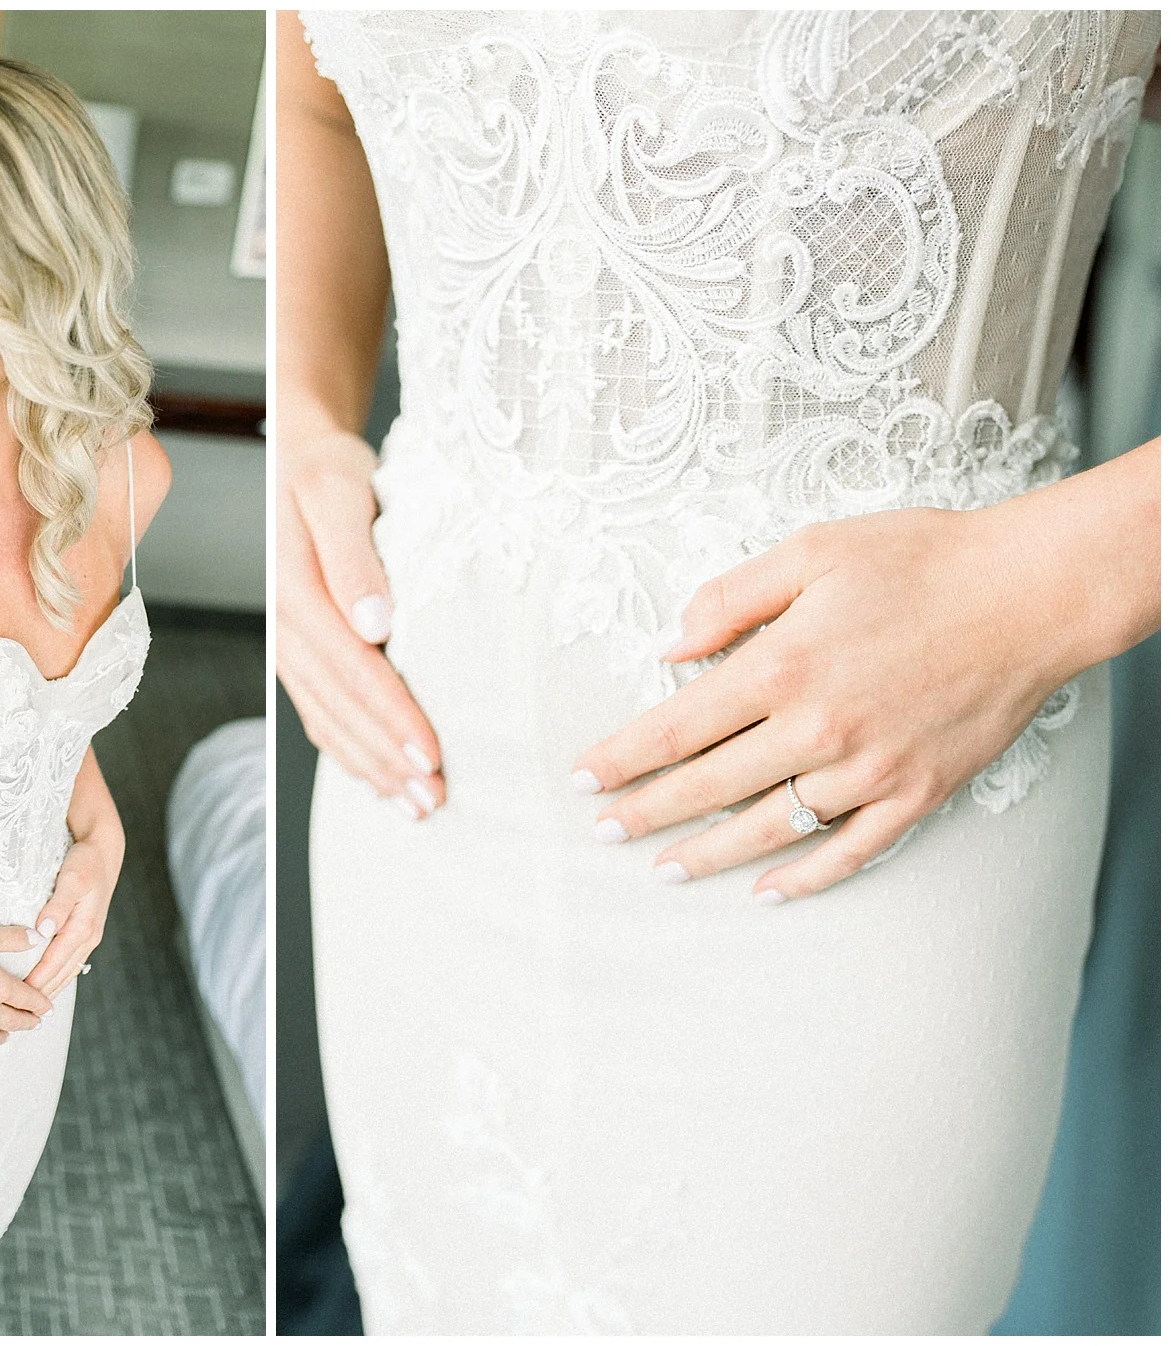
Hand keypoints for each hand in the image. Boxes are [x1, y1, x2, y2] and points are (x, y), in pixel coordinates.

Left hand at [26, 833, 121, 998]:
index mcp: (83, 927)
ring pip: (66, 971)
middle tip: (19, 1012)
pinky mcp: (84, 932)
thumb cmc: (86, 862)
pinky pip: (69, 962)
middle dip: (42, 994)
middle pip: (61, 973)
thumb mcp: (72, 878)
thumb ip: (58, 904)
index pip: (54, 962)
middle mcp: (87, 937)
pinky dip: (58, 977)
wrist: (103, 852)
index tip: (18, 997)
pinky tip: (46, 985)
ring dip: (50, 989)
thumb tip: (44, 930)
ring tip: (31, 1008)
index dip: (36, 981)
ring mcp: (88, 937)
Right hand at [277, 427, 443, 815]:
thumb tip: (374, 624)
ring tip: (415, 805)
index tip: (432, 753)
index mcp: (295, 590)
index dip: (391, 717)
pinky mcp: (298, 651)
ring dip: (369, 767)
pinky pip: (317, 712)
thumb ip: (354, 557)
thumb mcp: (341, 491)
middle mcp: (285, 625)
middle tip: (435, 799)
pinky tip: (376, 777)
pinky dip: (347, 751)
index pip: (351, 669)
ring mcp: (288, 644)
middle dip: (386, 758)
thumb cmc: (328, 467)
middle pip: (338, 706)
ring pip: (326, 719)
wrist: (299, 455)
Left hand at [572, 506, 1083, 902]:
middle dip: (645, 813)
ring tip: (663, 868)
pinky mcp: (917, 793)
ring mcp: (869, 769)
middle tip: (602, 830)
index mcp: (782, 666)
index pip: (674, 729)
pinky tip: (766, 891)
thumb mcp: (812, 550)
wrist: (1031, 593)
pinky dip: (804, 877)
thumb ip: (729, 598)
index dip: (621, 759)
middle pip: (707, 788)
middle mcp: (818, 729)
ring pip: (768, 828)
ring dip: (709, 854)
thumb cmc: (919, 560)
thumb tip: (666, 645)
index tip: (582, 779)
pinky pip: (849, 852)